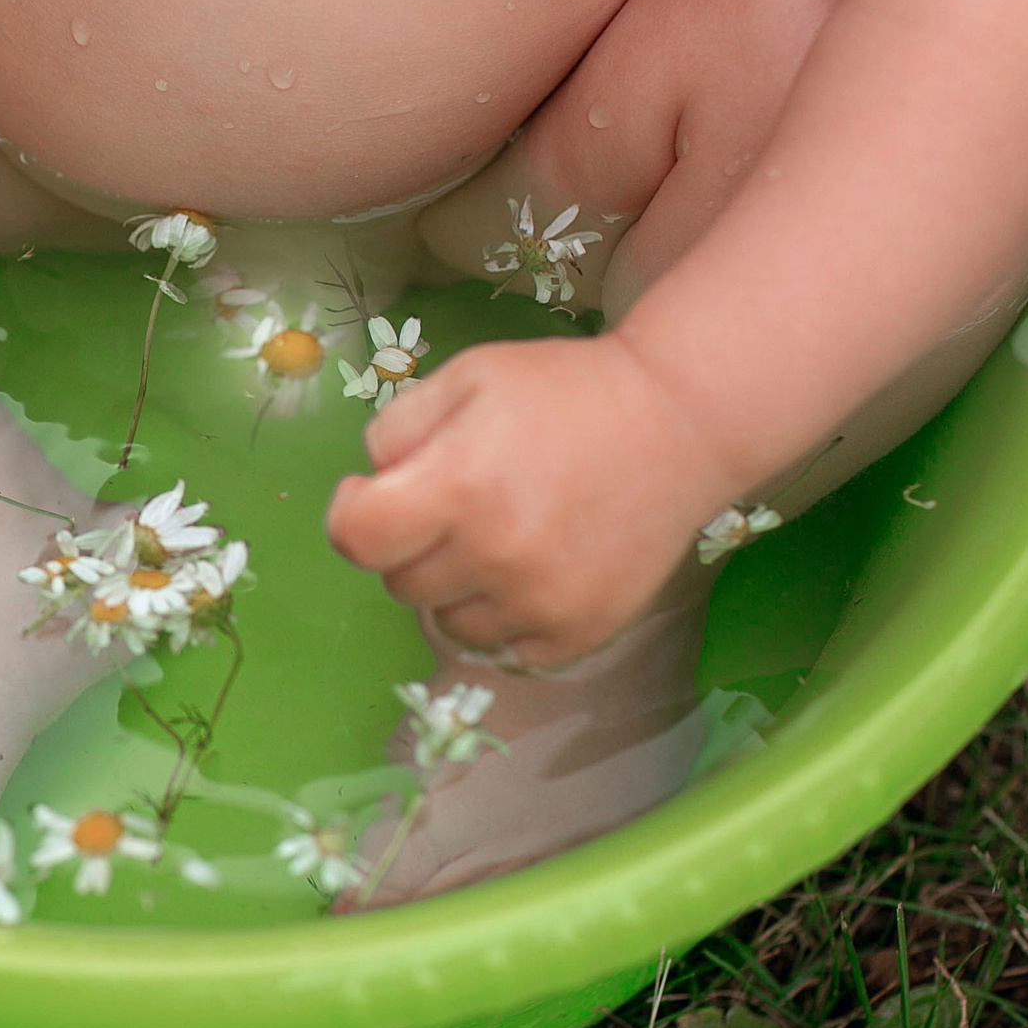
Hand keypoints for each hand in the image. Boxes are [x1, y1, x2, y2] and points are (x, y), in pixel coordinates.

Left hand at [325, 334, 738, 669]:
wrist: (677, 422)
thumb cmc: (563, 392)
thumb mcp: (467, 377)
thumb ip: (397, 429)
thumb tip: (370, 485)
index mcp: (458, 486)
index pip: (356, 539)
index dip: (349, 514)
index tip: (369, 495)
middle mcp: (495, 555)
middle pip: (399, 583)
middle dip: (410, 545)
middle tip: (454, 504)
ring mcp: (540, 602)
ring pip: (447, 623)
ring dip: (456, 587)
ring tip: (499, 536)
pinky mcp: (579, 633)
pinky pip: (505, 649)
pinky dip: (504, 617)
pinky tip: (531, 569)